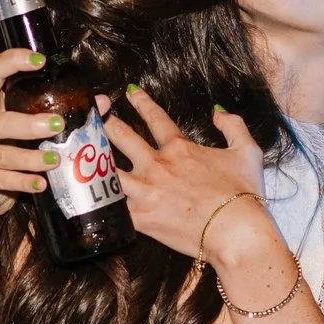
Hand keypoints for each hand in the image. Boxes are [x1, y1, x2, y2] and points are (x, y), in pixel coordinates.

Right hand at [0, 47, 62, 212]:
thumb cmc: (7, 144)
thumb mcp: (24, 123)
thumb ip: (57, 111)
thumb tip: (101, 103)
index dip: (12, 62)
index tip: (40, 60)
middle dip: (27, 124)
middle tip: (58, 125)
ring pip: (0, 154)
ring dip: (30, 158)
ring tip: (56, 159)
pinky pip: (0, 180)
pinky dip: (23, 182)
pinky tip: (42, 183)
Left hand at [99, 86, 274, 269]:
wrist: (236, 232)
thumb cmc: (244, 194)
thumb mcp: (247, 151)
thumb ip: (233, 126)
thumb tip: (217, 112)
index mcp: (179, 148)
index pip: (154, 117)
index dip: (140, 101)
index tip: (129, 91)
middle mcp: (156, 165)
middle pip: (120, 137)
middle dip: (104, 122)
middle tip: (93, 116)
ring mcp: (145, 192)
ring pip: (106, 170)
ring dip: (91, 159)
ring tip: (76, 153)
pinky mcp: (141, 219)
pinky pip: (111, 207)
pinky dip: (97, 200)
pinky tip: (83, 195)